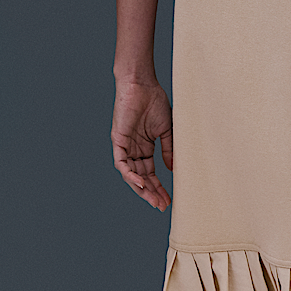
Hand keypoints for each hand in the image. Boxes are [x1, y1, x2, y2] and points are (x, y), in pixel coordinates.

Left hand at [112, 78, 172, 209]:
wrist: (142, 85)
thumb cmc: (155, 102)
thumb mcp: (166, 130)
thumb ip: (169, 149)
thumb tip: (173, 169)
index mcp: (145, 148)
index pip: (150, 174)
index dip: (159, 187)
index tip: (169, 200)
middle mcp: (134, 150)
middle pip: (141, 178)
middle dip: (151, 193)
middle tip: (162, 206)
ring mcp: (125, 146)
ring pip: (130, 175)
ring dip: (142, 189)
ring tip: (153, 200)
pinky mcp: (118, 141)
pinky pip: (121, 163)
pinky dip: (130, 175)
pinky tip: (141, 184)